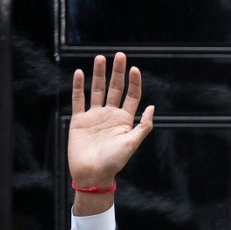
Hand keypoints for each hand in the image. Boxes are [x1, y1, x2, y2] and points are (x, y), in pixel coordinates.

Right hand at [68, 52, 154, 187]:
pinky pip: (78, 100)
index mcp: (125, 120)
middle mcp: (110, 115)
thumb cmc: (114, 162)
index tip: (134, 69)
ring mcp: (94, 116)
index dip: (134, 82)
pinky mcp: (79, 120)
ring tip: (100, 58)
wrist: (92, 174)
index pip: (131, 96)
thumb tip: (152, 107)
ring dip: (99, 74)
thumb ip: (143, 126)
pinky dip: (79, 87)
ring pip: (97, 90)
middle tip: (119, 55)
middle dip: (117, 72)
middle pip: (115, 88)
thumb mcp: (132, 143)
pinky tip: (80, 73)